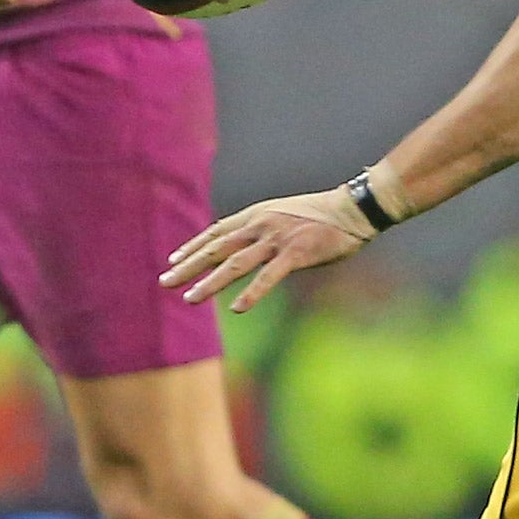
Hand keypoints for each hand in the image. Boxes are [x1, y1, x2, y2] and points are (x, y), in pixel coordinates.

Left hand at [160, 186, 375, 311]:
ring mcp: (276, 239)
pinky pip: (268, 277)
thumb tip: (244, 244)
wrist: (352, 209)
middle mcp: (260, 225)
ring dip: (210, 283)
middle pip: (216, 248)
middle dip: (188, 267)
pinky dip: (251, 294)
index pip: (216, 232)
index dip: (193, 247)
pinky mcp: (295, 254)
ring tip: (190, 298)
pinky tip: (236, 308)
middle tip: (165, 282)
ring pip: (234, 264)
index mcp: (256, 215)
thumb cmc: (320, 215)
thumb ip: (262, 229)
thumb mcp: (282, 215)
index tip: (173, 260)